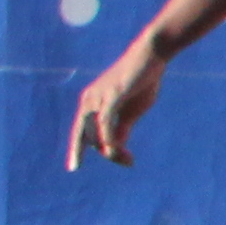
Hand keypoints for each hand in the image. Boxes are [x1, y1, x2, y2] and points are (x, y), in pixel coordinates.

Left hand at [67, 37, 168, 169]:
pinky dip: (107, 136)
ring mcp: (99, 96)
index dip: (76, 149)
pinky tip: (115, 147)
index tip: (74, 168)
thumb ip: (121, 127)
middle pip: (85, 135)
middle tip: (128, 163)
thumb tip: (115, 146)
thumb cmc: (142, 82)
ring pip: (94, 131)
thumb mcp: (130, 110)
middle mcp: (89, 100)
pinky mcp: (112, 94)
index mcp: (91, 103)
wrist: (151, 56)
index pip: (80, 131)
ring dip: (111, 149)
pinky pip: (105, 120)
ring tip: (129, 159)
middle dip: (104, 153)